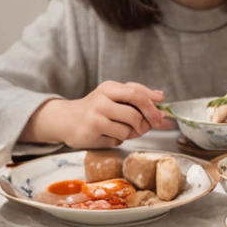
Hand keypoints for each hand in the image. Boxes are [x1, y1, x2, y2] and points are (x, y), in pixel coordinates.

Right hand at [24, 81, 176, 147]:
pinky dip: (119, 139)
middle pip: (135, 111)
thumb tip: (161, 98)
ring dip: (132, 133)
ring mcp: (96, 115)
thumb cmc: (95, 109)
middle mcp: (102, 98)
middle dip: (148, 120)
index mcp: (110, 87)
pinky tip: (109, 135)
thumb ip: (135, 96)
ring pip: (128, 128)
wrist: (65, 119)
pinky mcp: (92, 131)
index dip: (152, 103)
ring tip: (124, 131)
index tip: (161, 112)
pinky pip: (117, 139)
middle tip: (151, 125)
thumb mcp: (113, 97)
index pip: (137, 92)